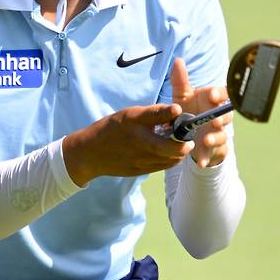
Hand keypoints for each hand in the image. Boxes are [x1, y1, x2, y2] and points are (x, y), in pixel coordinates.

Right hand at [63, 103, 194, 186]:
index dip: (169, 111)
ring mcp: (141, 158)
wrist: (91, 154)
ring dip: (180, 151)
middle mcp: (139, 140)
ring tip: (180, 144)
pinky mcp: (142, 170)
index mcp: (133, 121)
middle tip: (188, 137)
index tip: (178, 110)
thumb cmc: (112, 129)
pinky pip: (164, 165)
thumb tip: (177, 112)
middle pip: (172, 146)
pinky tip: (169, 152)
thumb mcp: (129, 115)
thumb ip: (153, 114)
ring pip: (172, 158)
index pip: (155, 115)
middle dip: (185, 142)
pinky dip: (171, 158)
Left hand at [170, 58, 230, 167]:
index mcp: (213, 100)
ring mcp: (218, 133)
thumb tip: (178, 60)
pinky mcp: (215, 148)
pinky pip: (214, 153)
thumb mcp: (182, 97)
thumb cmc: (188, 110)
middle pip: (225, 115)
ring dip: (215, 138)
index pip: (222, 94)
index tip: (213, 96)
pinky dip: (207, 158)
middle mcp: (218, 116)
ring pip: (222, 134)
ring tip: (206, 140)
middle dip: (221, 118)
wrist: (191, 135)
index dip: (220, 94)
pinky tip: (200, 162)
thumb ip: (180, 81)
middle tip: (215, 121)